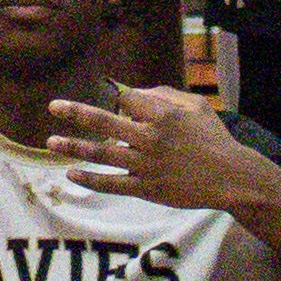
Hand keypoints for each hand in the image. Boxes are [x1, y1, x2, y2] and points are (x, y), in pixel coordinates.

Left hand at [44, 84, 251, 208]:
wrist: (230, 178)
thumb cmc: (214, 139)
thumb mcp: (195, 106)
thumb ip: (165, 95)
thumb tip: (135, 92)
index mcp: (162, 114)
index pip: (126, 98)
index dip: (114, 94)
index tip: (107, 93)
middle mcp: (149, 138)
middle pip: (104, 122)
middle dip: (76, 113)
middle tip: (53, 106)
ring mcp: (145, 165)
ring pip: (102, 154)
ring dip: (74, 147)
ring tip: (51, 142)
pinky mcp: (146, 188)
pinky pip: (111, 184)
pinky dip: (89, 180)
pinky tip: (71, 173)